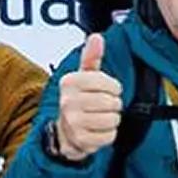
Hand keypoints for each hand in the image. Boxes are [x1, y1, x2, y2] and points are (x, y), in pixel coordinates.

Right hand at [50, 34, 122, 162]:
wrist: (63, 133)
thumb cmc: (78, 101)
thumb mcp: (83, 77)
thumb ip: (91, 57)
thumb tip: (96, 37)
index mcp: (70, 82)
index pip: (110, 84)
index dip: (114, 88)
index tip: (106, 91)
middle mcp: (68, 101)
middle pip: (113, 102)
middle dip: (113, 105)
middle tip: (102, 107)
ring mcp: (73, 121)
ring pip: (113, 119)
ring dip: (111, 120)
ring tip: (100, 118)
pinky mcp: (80, 140)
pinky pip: (109, 136)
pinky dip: (108, 135)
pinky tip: (97, 131)